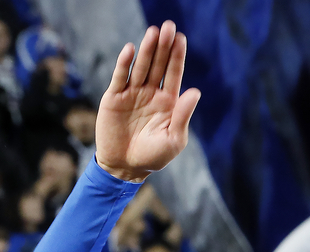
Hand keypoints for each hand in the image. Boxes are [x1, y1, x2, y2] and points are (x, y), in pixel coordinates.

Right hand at [96, 21, 199, 182]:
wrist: (126, 167)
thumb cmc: (154, 156)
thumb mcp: (174, 139)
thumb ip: (183, 115)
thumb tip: (195, 92)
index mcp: (168, 102)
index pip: (173, 74)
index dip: (177, 57)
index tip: (181, 39)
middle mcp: (150, 94)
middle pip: (158, 65)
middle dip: (164, 47)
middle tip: (169, 27)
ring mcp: (132, 94)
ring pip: (140, 67)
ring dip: (147, 50)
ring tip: (154, 32)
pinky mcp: (114, 98)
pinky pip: (119, 78)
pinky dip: (124, 64)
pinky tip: (131, 49)